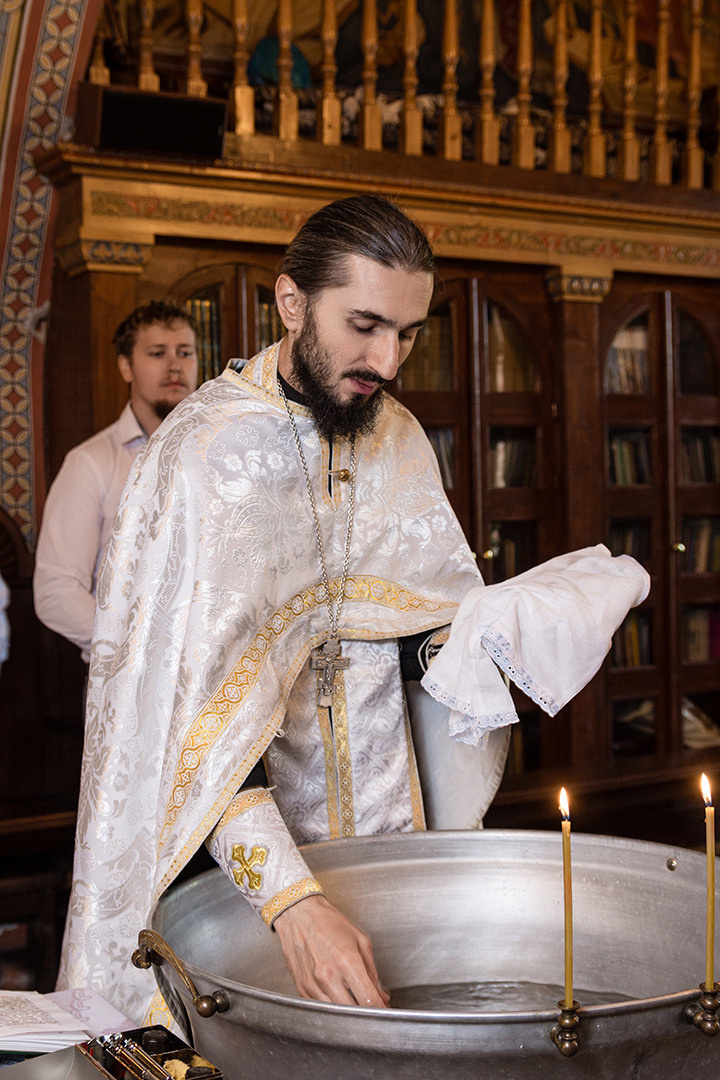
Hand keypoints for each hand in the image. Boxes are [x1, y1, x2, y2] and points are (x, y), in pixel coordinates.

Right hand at [273, 894, 389, 1007]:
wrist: (298, 914)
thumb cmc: (328, 922)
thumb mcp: (359, 940)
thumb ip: (372, 970)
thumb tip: (380, 994)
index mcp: (346, 961)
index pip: (367, 998)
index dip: (379, 1008)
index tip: (383, 1010)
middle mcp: (328, 976)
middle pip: (352, 1011)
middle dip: (365, 1012)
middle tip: (370, 1005)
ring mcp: (313, 984)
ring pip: (336, 1013)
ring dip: (347, 1010)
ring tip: (352, 998)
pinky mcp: (302, 989)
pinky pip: (321, 1007)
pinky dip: (331, 1005)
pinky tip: (336, 993)